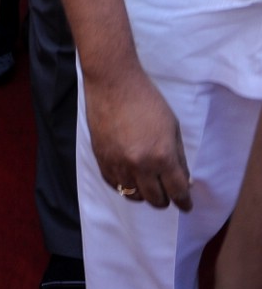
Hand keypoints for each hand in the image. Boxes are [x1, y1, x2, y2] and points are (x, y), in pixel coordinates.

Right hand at [84, 68, 192, 210]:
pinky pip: (114, 184)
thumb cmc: (146, 100)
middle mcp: (139, 164)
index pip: (177, 192)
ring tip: (148, 186)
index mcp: (162, 156)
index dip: (184, 202)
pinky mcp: (101, 158)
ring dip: (144, 194)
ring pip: (133, 196)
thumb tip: (184, 180)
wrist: (113, 83)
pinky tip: (130, 179)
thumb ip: (179, 157)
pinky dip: (124, 186)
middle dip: (166, 200)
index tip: (186, 205)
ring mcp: (118, 163)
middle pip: (156, 199)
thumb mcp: (172, 127)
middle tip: (168, 194)